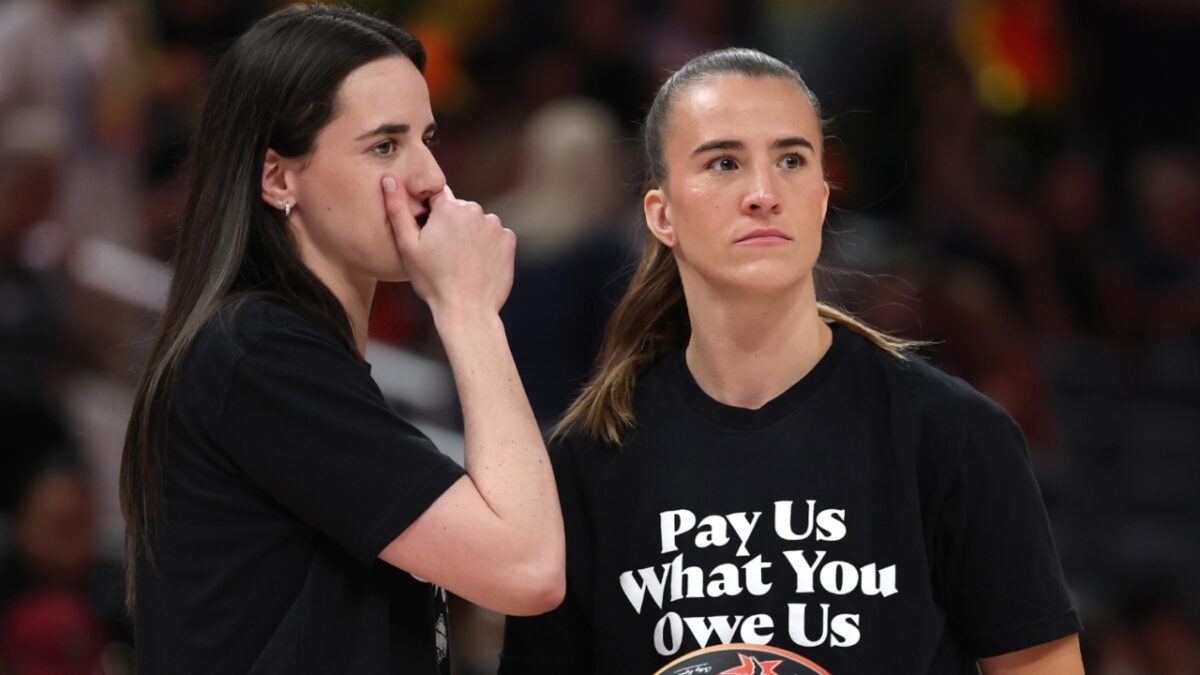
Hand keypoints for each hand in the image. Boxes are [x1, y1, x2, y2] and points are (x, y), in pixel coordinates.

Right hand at [384, 178, 515, 316]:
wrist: (467, 310)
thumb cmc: (433, 281)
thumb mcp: (408, 246)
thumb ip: (397, 209)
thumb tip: (389, 179)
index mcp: (449, 208)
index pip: (437, 196)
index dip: (431, 213)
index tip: (429, 232)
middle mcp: (475, 210)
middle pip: (459, 210)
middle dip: (451, 224)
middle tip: (443, 252)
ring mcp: (494, 225)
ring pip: (478, 223)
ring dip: (470, 235)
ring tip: (461, 261)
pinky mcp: (508, 240)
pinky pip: (495, 236)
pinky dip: (488, 246)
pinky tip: (477, 264)